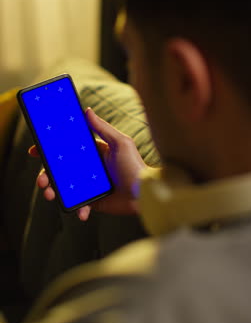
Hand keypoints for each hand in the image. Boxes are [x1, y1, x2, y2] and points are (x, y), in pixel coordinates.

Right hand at [29, 108, 146, 220]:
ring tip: (50, 196)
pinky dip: (78, 209)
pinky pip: (80, 204)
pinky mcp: (94, 201)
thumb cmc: (134, 166)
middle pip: (60, 170)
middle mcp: (88, 168)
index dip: (49, 149)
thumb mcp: (120, 142)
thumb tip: (86, 109)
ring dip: (54, 191)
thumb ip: (102, 127)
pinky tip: (81, 213)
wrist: (144, 193)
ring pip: (64, 187)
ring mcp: (89, 185)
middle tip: (41, 181)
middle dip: (46, 175)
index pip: (66, 148)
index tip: (34, 150)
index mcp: (93, 152)